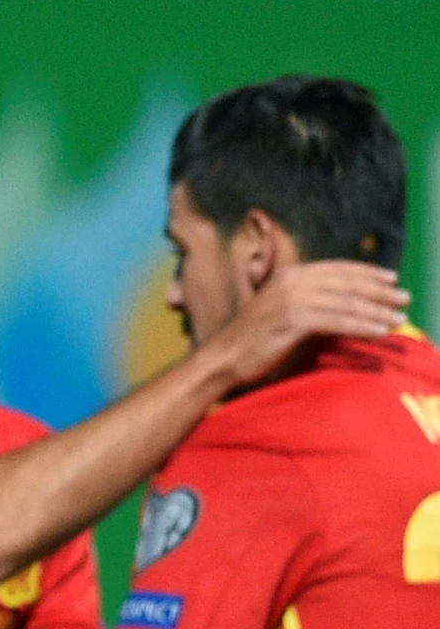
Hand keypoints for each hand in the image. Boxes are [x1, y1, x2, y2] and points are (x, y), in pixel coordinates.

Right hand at [206, 259, 407, 385]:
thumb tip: (343, 304)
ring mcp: (291, 299)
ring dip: (377, 311)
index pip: (337, 269)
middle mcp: (291, 281)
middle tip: (405, 299)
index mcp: (288, 274)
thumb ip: (307, 302)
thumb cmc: (251, 342)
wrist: (221, 359)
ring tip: (399, 319)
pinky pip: (338, 321)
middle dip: (380, 291)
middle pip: (347, 283)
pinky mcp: (293, 320)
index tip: (392, 279)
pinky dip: (362, 326)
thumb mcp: (280, 311)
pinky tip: (380, 332)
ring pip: (346, 302)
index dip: (368, 273)